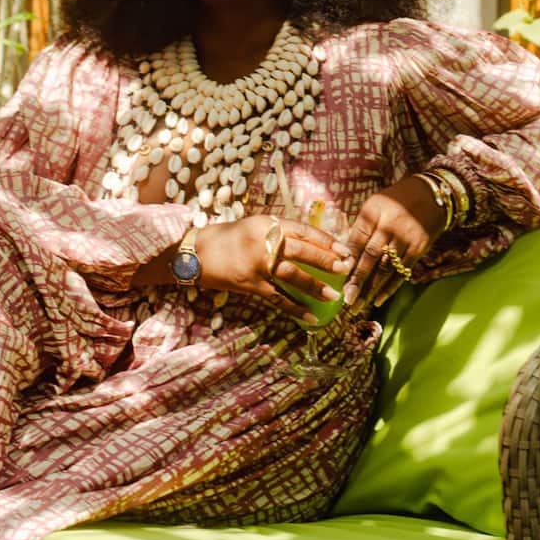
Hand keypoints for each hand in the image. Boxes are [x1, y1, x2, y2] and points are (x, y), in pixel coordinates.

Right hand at [198, 216, 352, 323]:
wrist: (194, 253)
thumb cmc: (226, 238)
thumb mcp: (253, 227)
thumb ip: (278, 233)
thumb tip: (309, 244)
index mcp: (267, 223)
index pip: (303, 230)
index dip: (326, 240)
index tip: (343, 249)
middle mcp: (263, 241)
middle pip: (301, 250)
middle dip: (326, 261)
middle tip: (345, 269)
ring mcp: (256, 264)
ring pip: (292, 275)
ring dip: (315, 286)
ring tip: (334, 296)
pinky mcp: (250, 284)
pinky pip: (278, 298)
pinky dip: (295, 308)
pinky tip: (310, 316)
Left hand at [342, 176, 446, 307]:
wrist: (433, 196)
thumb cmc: (396, 202)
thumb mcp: (375, 205)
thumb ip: (361, 228)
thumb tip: (344, 256)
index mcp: (374, 211)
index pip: (357, 238)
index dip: (347, 258)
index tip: (336, 276)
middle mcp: (390, 225)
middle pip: (370, 256)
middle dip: (357, 279)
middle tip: (346, 299)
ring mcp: (406, 239)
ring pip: (385, 268)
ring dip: (371, 289)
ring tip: (358, 305)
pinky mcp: (418, 249)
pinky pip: (402, 272)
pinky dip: (390, 288)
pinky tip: (378, 299)